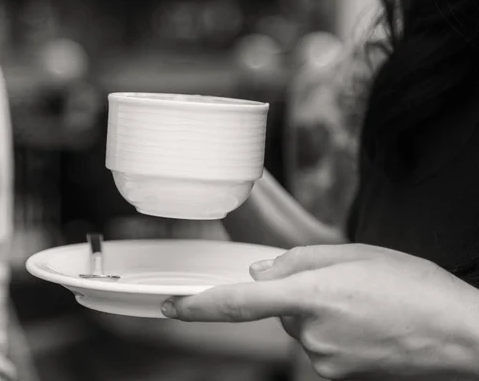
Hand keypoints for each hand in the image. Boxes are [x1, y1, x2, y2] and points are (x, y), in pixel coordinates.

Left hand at [163, 244, 478, 379]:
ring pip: (298, 327)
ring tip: (359, 304)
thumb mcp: (353, 254)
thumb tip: (259, 275)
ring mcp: (324, 361)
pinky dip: (328, 330)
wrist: (458, 333)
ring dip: (315, 312)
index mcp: (313, 296)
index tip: (172, 307)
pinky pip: (316, 345)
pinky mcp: (335, 375)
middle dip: (294, 293)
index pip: (239, 303)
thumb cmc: (412, 288)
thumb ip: (296, 262)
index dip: (200, 306)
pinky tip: (361, 322)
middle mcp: (312, 335)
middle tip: (338, 284)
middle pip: (278, 308)